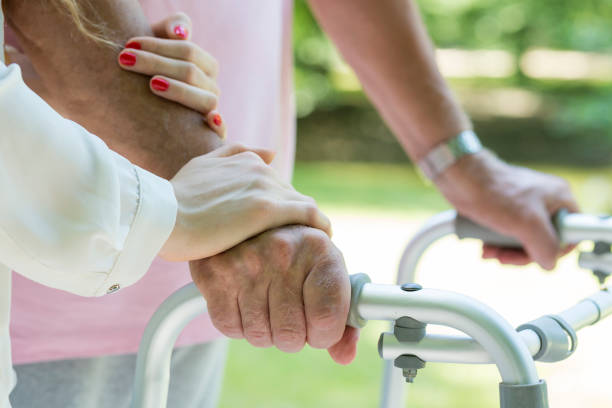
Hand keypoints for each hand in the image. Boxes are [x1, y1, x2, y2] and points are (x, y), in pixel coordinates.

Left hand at [117, 13, 225, 137]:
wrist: (149, 108)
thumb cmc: (153, 70)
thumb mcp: (160, 44)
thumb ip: (171, 27)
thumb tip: (180, 33)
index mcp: (207, 65)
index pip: (188, 51)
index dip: (158, 46)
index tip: (128, 45)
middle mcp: (212, 88)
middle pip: (190, 72)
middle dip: (156, 64)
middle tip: (124, 60)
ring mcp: (212, 110)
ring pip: (205, 99)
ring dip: (179, 91)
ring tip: (152, 84)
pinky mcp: (211, 133)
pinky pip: (221, 130)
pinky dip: (219, 125)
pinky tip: (209, 119)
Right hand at [160, 144, 331, 260]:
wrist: (160, 216)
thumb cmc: (173, 199)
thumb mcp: (201, 166)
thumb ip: (232, 153)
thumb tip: (270, 152)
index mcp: (244, 159)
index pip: (274, 184)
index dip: (280, 203)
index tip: (281, 222)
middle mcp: (259, 168)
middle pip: (289, 194)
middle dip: (294, 214)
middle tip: (298, 238)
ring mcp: (264, 187)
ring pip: (301, 204)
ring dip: (308, 222)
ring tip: (312, 242)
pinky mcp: (268, 209)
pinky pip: (309, 215)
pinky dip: (321, 225)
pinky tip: (327, 237)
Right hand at [190, 225, 358, 364]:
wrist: (251, 225)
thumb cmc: (299, 259)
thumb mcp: (328, 277)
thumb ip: (344, 320)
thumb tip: (344, 356)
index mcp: (320, 250)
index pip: (326, 319)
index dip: (323, 335)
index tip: (319, 327)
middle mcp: (284, 251)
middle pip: (291, 336)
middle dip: (292, 336)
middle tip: (290, 314)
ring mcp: (247, 261)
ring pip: (260, 336)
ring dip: (265, 331)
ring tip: (267, 303)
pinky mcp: (215, 273)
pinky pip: (230, 328)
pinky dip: (239, 324)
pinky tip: (245, 301)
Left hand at [435, 150, 578, 269]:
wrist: (461, 178)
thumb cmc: (494, 193)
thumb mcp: (527, 224)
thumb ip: (545, 246)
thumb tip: (549, 263)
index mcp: (560, 198)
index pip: (572, 233)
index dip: (555, 250)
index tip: (534, 255)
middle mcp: (545, 201)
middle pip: (545, 240)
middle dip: (522, 254)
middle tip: (504, 257)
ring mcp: (524, 204)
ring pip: (524, 239)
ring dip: (506, 251)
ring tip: (489, 252)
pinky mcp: (506, 208)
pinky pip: (508, 233)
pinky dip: (497, 243)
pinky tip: (485, 246)